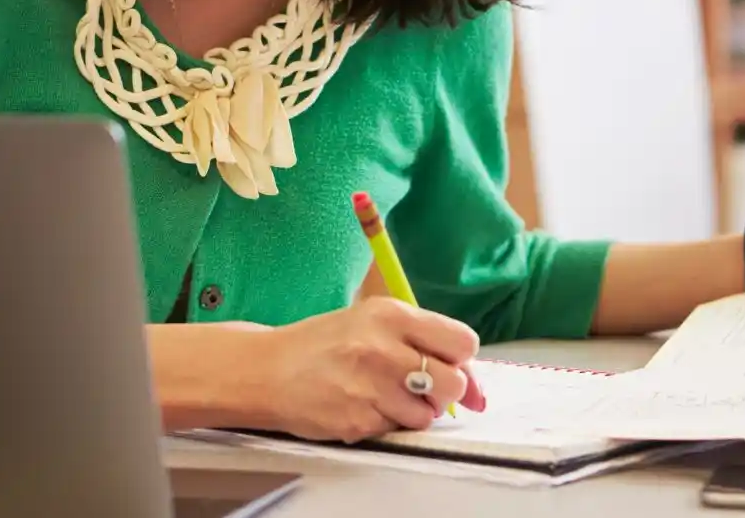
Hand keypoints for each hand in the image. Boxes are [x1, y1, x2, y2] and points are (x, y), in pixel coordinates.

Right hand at [255, 297, 486, 442]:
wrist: (268, 370)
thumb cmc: (324, 344)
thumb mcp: (371, 321)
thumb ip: (423, 342)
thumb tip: (476, 388)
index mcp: (391, 315)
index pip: (462, 342)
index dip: (460, 359)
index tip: (446, 364)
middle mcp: (385, 348)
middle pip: (454, 383)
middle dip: (442, 390)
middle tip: (417, 385)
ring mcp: (371, 387)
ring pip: (428, 415)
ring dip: (413, 410)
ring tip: (383, 395)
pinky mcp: (360, 420)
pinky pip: (397, 430)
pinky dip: (386, 423)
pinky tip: (362, 405)